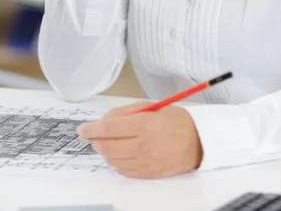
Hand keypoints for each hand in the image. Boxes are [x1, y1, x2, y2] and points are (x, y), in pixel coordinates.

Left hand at [77, 101, 202, 178]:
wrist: (198, 142)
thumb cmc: (175, 121)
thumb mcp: (151, 107)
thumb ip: (126, 112)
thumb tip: (103, 120)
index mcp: (145, 124)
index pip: (109, 127)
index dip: (92, 128)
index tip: (82, 129)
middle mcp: (143, 145)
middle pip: (107, 146)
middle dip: (96, 140)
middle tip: (94, 135)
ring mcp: (145, 162)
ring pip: (112, 160)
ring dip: (105, 151)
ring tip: (109, 142)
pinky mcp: (147, 174)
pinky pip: (123, 170)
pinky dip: (116, 161)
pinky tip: (121, 152)